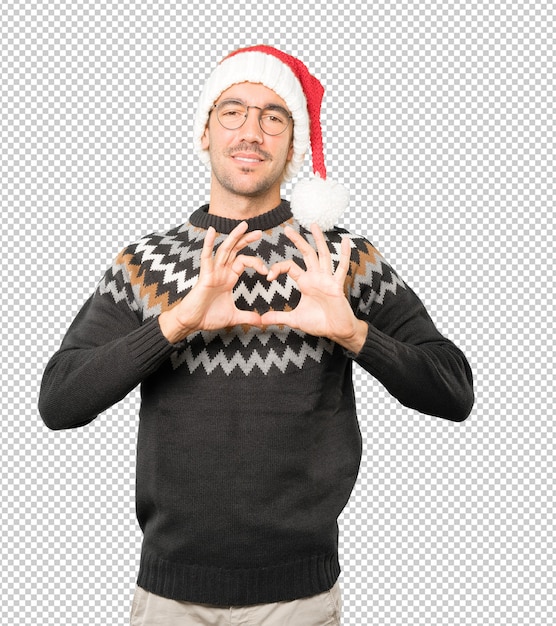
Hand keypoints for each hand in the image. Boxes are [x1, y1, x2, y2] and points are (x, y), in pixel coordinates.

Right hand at [159, 221, 266, 342]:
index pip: (243, 261)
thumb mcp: (233, 317)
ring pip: (224, 250)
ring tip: (243, 225)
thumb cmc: (208, 318)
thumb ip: (248, 317)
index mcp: (228, 278)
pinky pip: (206, 257)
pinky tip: (212, 231)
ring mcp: (213, 272)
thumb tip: (261, 322)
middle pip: (235, 250)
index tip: (267, 271)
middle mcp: (221, 272)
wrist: (192, 323)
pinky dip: (208, 243)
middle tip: (259, 231)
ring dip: (234, 237)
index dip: (256, 262)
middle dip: (246, 240)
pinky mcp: (204, 276)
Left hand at [260, 224, 367, 352]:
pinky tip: (346, 241)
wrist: (336, 331)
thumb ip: (279, 317)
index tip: (268, 276)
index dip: (278, 268)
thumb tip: (261, 320)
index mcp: (306, 282)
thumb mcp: (295, 320)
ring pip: (323, 255)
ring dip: (318, 240)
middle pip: (306, 254)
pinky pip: (342, 268)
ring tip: (314, 225)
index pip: (290, 267)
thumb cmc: (319, 323)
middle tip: (287, 228)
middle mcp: (316, 277)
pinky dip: (344, 254)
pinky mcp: (337, 285)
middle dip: (297, 241)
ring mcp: (327, 279)